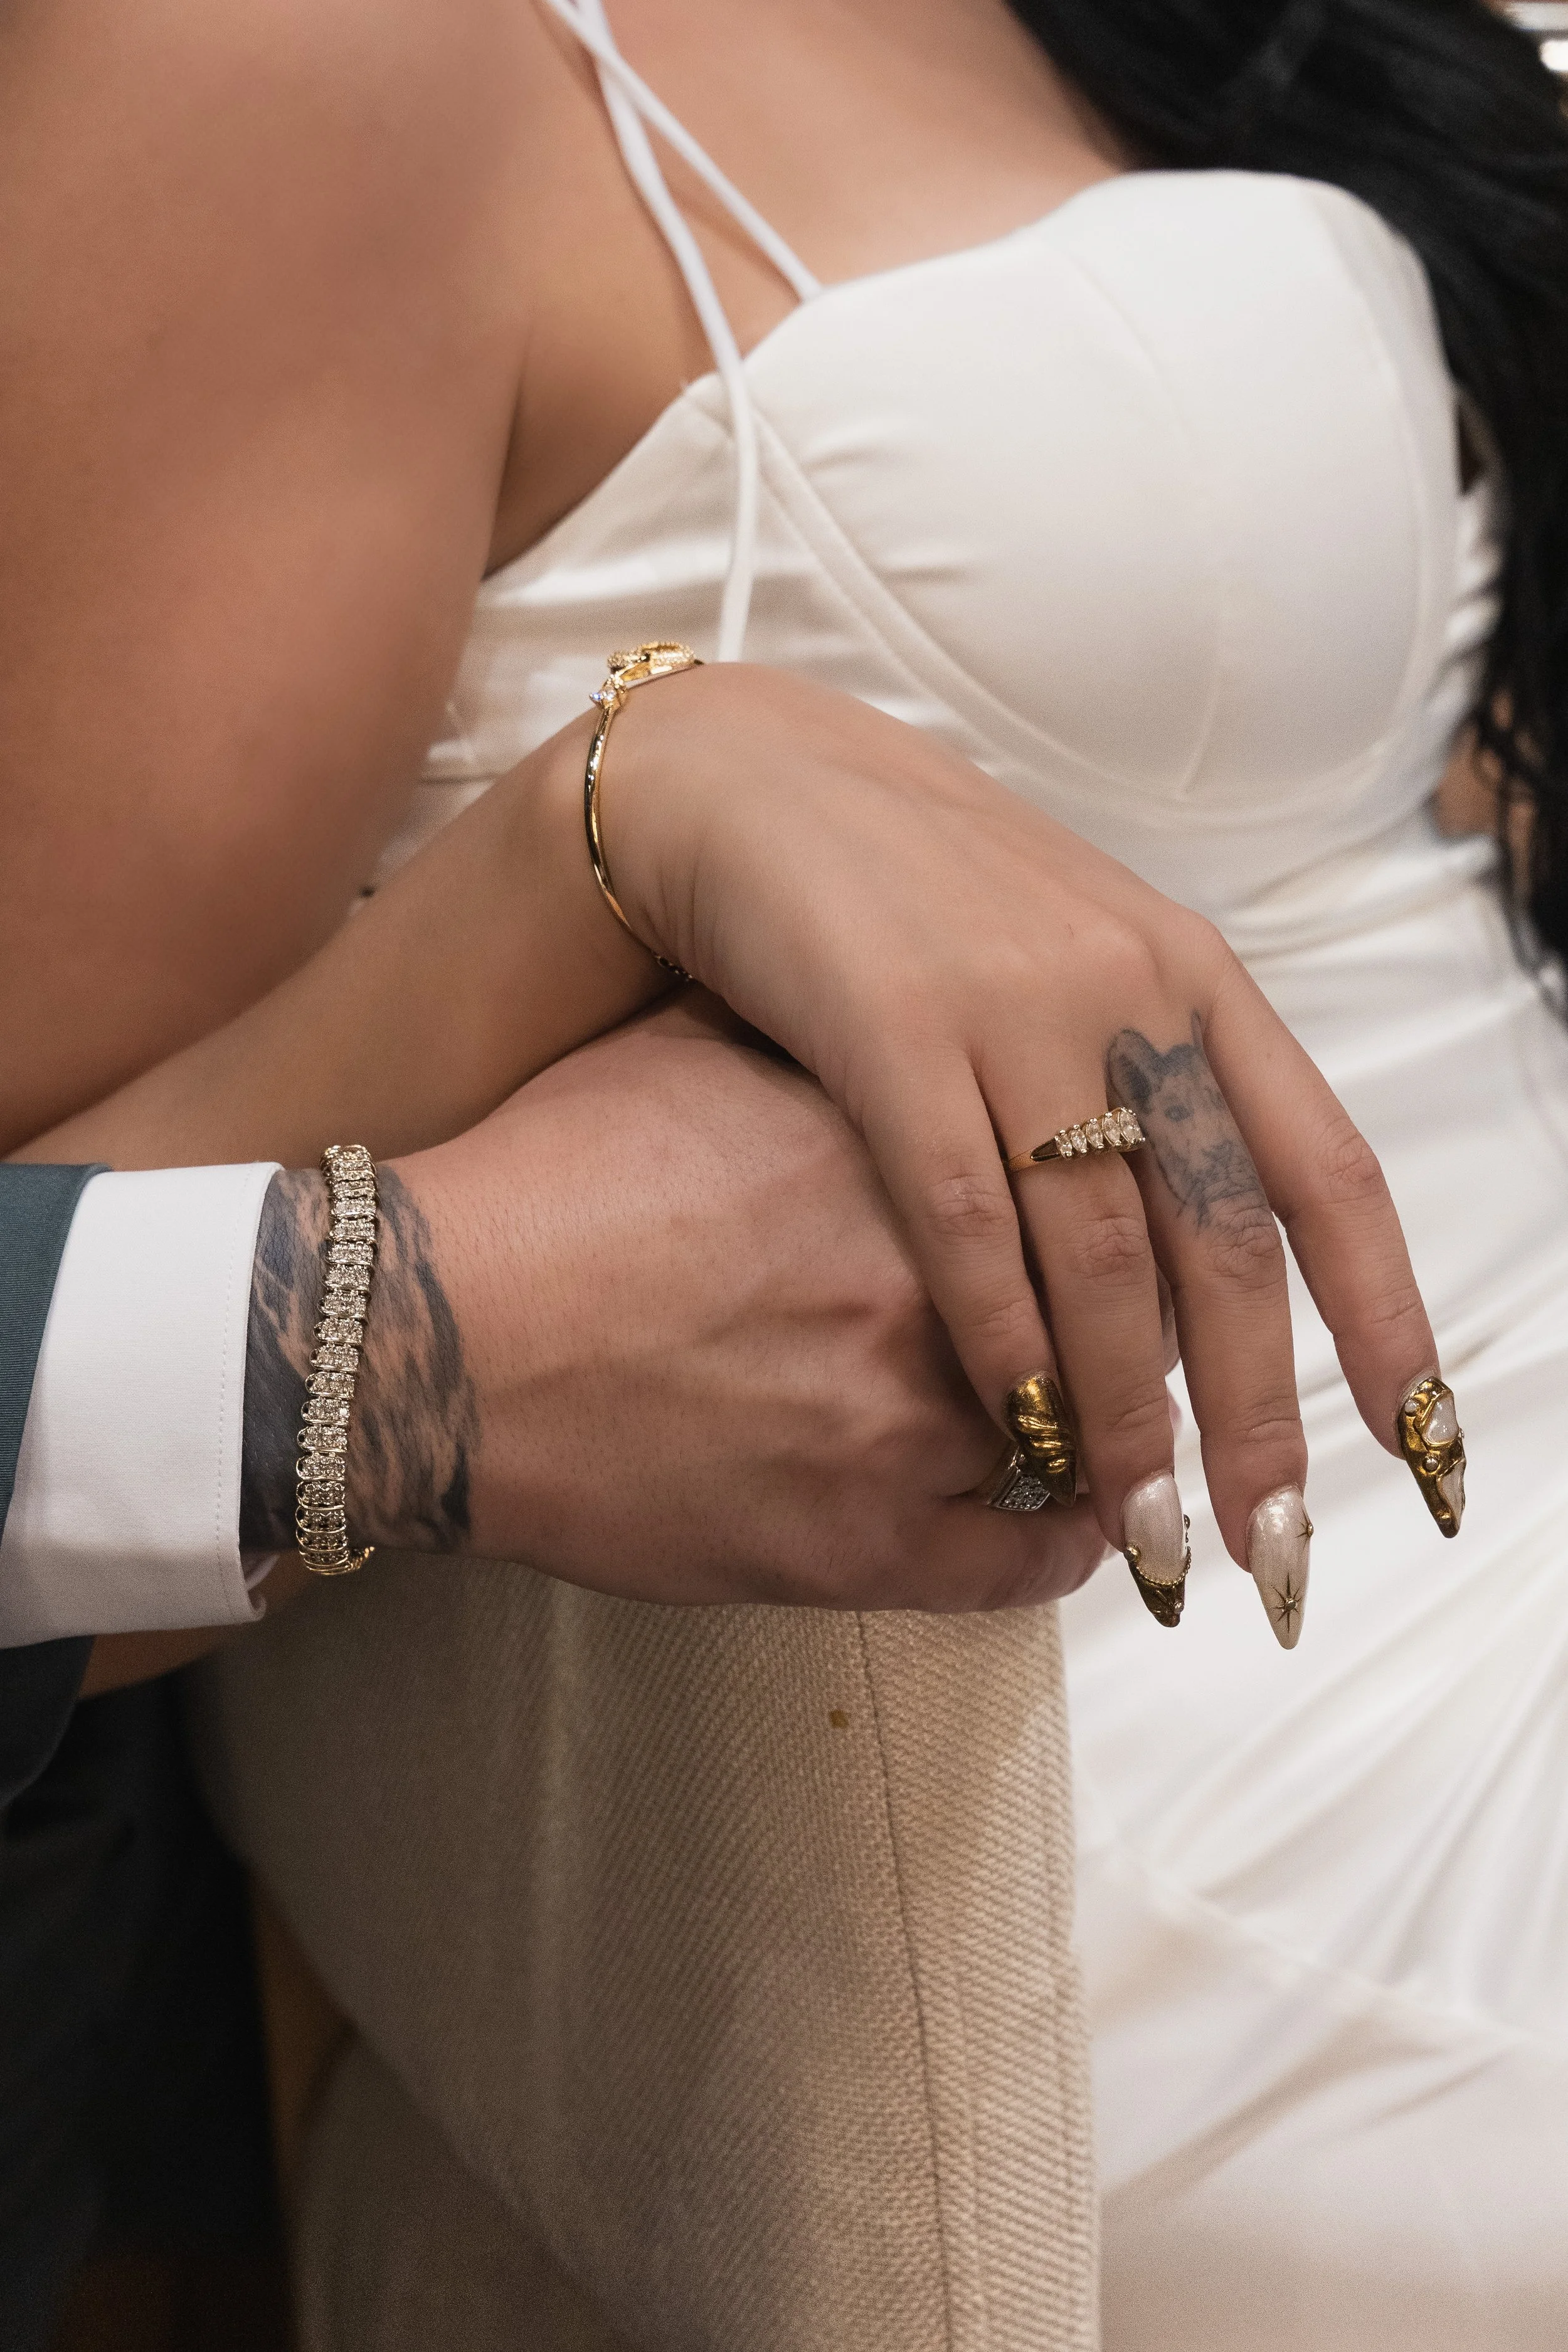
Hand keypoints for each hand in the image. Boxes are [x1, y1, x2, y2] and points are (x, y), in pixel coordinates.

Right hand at [241, 996, 1106, 1609]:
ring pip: (1080, 1432)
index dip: (1105, 1198)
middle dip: (1119, 1313)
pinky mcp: (862, 1543)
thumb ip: (810, 1032)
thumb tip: (877, 996)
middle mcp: (926, 1279)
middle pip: (1100, 1303)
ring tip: (1104, 1422)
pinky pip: (1022, 1561)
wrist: (434, 1339)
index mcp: (895, 1147)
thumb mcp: (685, 1051)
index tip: (1107, 1209)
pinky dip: (1062, 1545)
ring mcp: (903, 1421)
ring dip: (1099, 1429)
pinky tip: (1076, 1524)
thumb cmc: (543, 1186)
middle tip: (1122, 1320)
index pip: (1076, 1172)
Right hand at [600, 665, 1440, 1604]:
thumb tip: (1195, 1260)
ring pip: (1107, 1257)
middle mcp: (1131, 994)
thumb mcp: (1073, 960)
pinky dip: (1005, 1342)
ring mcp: (1018, 1013)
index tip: (1419, 1442)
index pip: (1325, 1172)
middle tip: (1271, 1548)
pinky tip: (1021, 1426)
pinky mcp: (895, 1033)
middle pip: (1229, 1242)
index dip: (1387, 1315)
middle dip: (1261, 1416)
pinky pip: (972, 1224)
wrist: (757, 783)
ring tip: (1148, 1532)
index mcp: (1193, 979)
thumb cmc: (915, 891)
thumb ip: (1145, 1085)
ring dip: (1133, 1414)